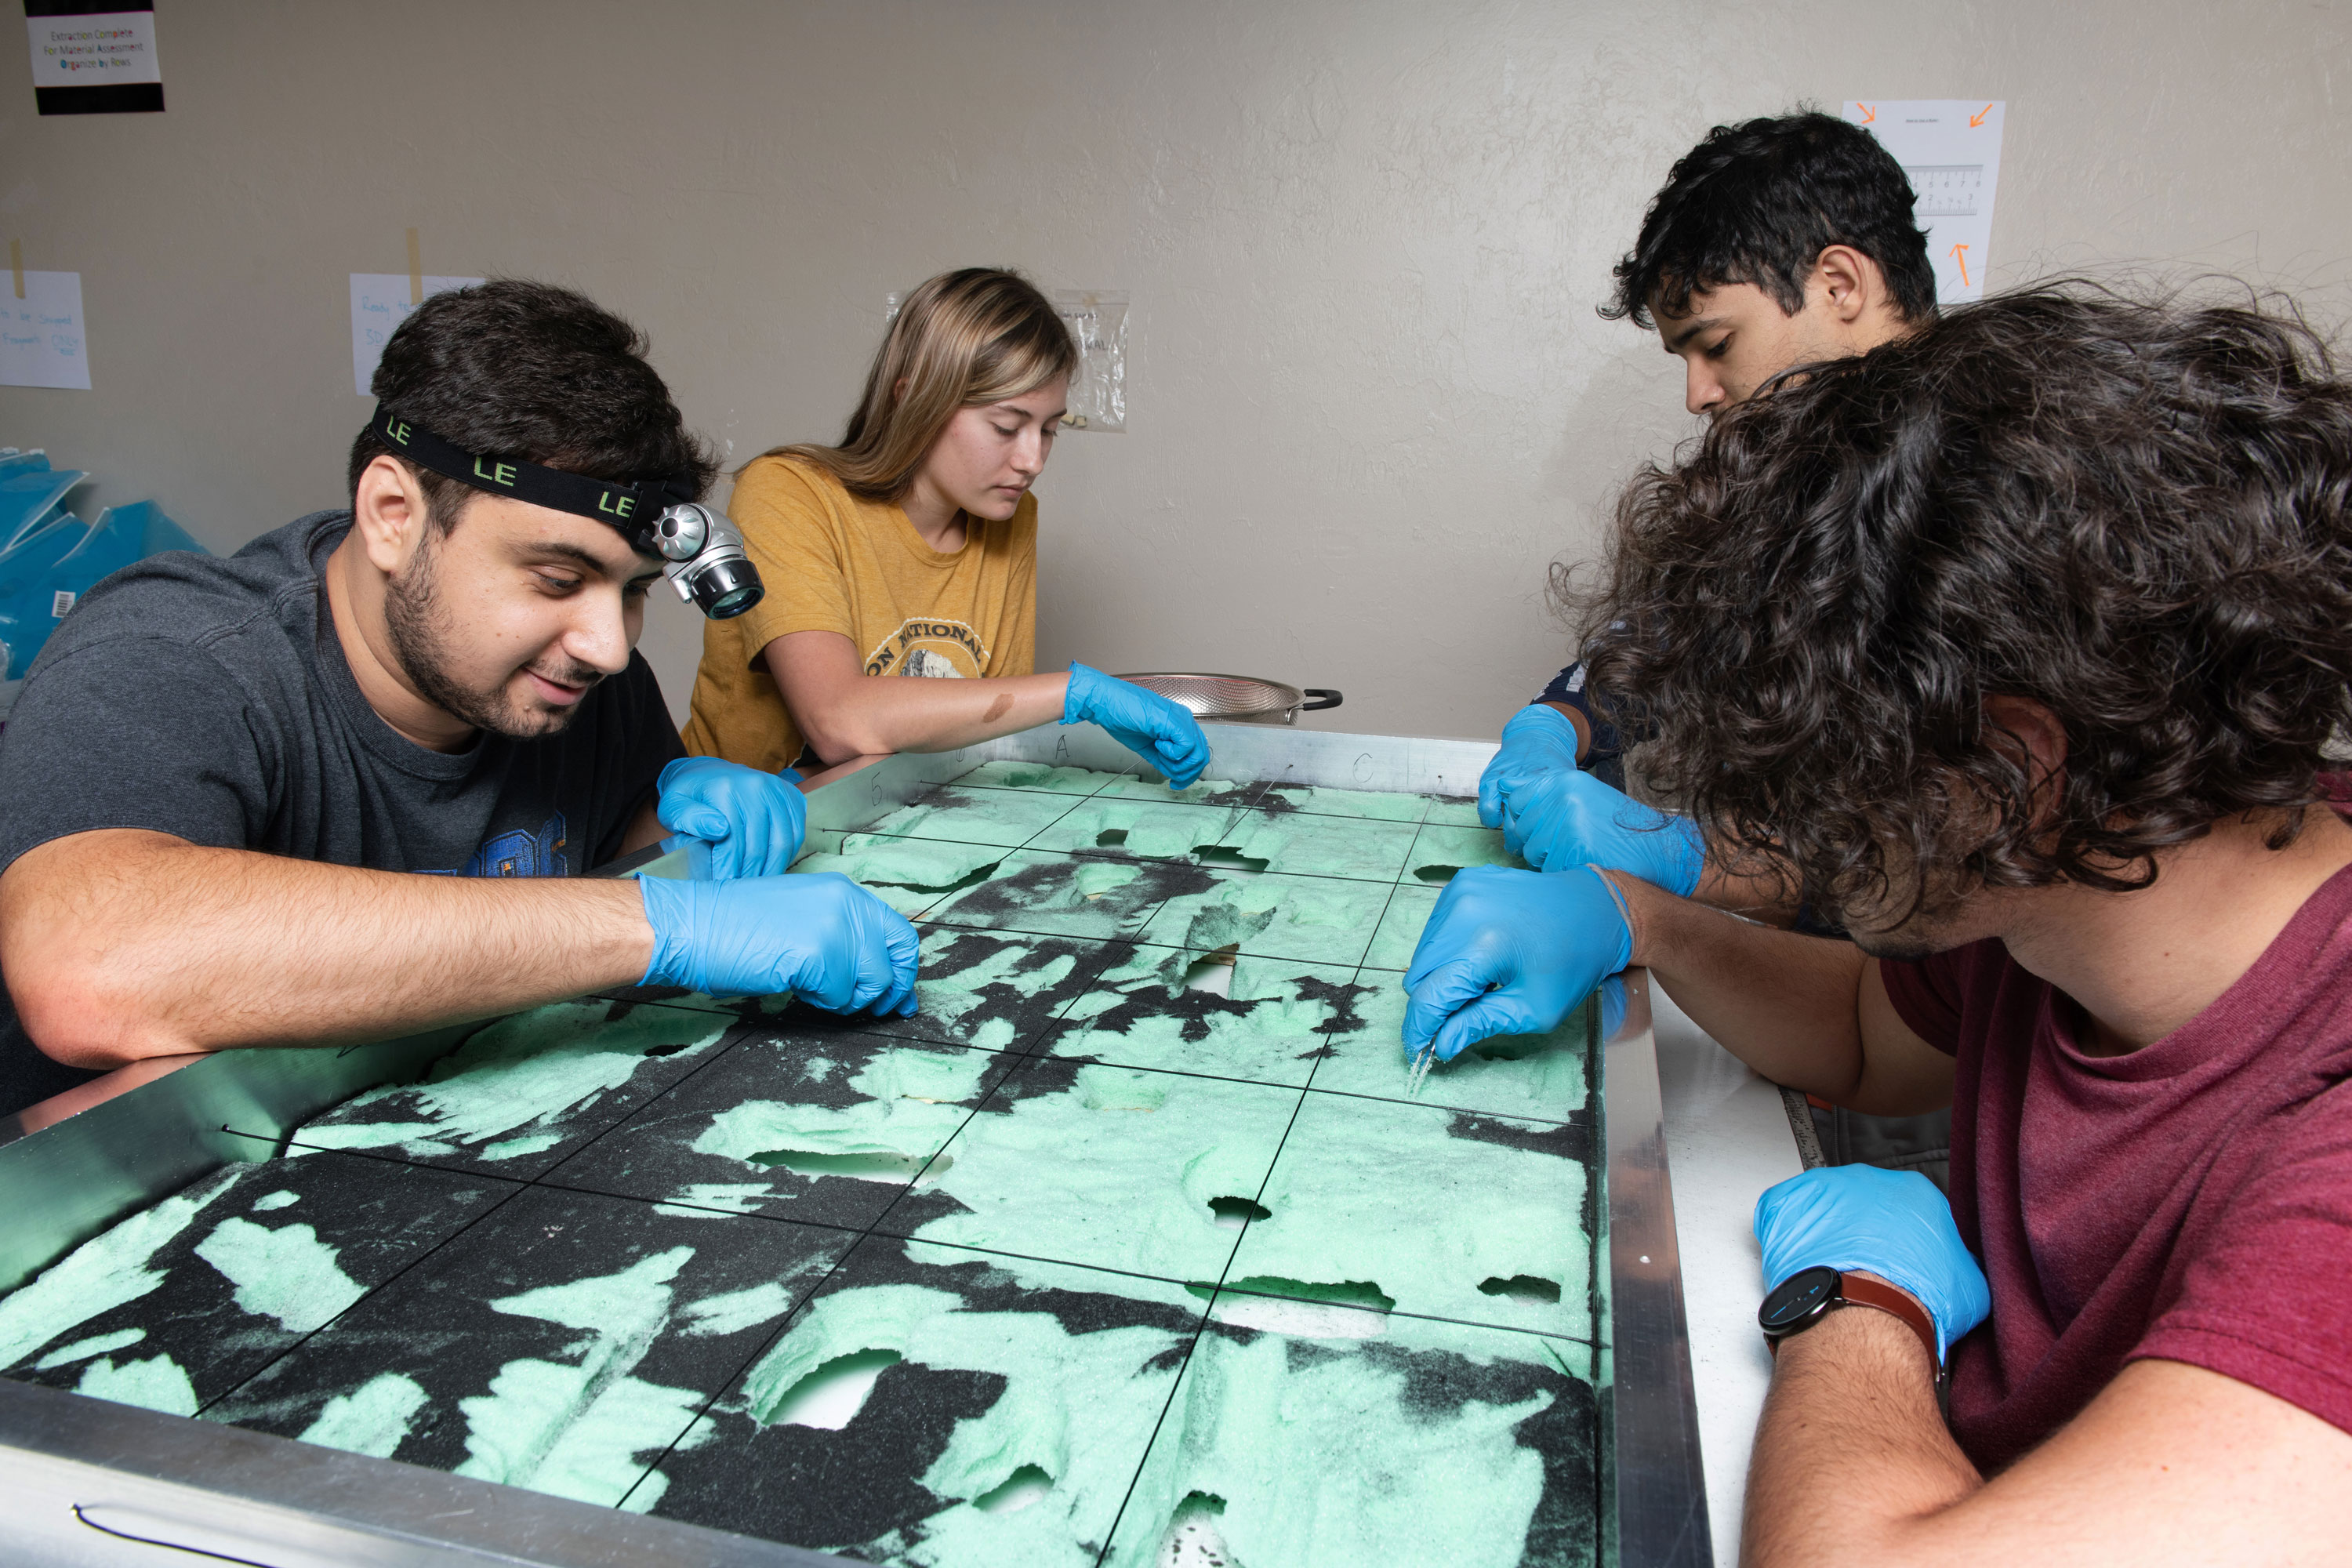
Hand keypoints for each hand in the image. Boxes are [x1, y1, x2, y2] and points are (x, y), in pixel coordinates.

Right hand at [637, 873, 917, 1015]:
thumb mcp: (803, 917)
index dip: (905, 969)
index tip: (900, 995)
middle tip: (870, 1008)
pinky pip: (840, 996)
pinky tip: (796, 986)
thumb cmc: (737, 928)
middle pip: (897, 961)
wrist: (694, 926)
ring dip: (847, 999)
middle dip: (887, 991)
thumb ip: (844, 937)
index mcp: (844, 892)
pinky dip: (820, 1002)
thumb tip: (885, 980)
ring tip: (813, 989)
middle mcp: (847, 903)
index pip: (900, 932)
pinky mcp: (819, 953)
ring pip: (872, 983)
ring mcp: (835, 927)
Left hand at [656, 757, 806, 879]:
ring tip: (756, 883)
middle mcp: (757, 785)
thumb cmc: (689, 796)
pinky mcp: (792, 796)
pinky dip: (785, 855)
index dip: (729, 869)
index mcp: (726, 788)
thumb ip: (689, 819)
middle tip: (740, 891)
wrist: (707, 772)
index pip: (734, 841)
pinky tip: (770, 865)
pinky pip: (796, 833)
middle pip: (760, 844)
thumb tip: (719, 830)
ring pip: (783, 842)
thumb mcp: (673, 806)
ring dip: (771, 869)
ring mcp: (778, 789)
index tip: (722, 888)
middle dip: (750, 874)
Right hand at [1064, 663, 1212, 789]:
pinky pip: (1187, 748)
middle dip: (1186, 775)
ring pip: (1197, 755)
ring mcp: (1182, 719)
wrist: (1106, 703)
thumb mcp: (1148, 746)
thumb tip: (1176, 774)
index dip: (1189, 773)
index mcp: (1180, 724)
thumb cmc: (1122, 718)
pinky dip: (1172, 754)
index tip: (1175, 783)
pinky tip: (1157, 745)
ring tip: (1159, 755)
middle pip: (1201, 756)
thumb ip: (1164, 759)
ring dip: (1177, 765)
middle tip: (1171, 780)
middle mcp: (1185, 720)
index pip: (1197, 753)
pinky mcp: (1174, 722)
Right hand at [1402, 865, 1631, 1062]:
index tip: (1420, 1049)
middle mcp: (1464, 911)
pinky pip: (1436, 929)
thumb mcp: (1534, 1008)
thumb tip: (1442, 1044)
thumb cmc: (1573, 963)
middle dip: (1433, 1002)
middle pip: (1418, 974)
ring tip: (1480, 981)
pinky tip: (1481, 955)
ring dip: (1440, 976)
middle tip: (1463, 1015)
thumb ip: (1481, 1023)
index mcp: (1484, 945)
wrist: (1595, 909)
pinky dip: (1449, 950)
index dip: (1420, 1027)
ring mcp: (1461, 891)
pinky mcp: (1462, 882)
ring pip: (1423, 952)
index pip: (1429, 995)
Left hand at [1484, 714, 1704, 892]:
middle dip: (1536, 844)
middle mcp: (1562, 800)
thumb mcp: (1585, 797)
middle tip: (1566, 846)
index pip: (1516, 801)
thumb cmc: (1623, 828)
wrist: (1664, 849)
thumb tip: (1503, 787)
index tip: (1541, 827)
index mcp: (1564, 783)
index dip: (1523, 819)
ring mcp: (1568, 826)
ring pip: (1532, 853)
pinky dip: (1563, 874)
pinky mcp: (1575, 852)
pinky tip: (1586, 866)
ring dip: (1550, 860)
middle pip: (1521, 830)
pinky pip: (1549, 870)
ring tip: (1580, 854)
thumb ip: (1545, 794)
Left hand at [1754, 1164, 1990, 1361]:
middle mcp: (1868, 1180)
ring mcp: (1824, 1188)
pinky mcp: (1785, 1203)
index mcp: (1916, 1192)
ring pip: (1823, 1207)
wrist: (1867, 1310)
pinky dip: (1784, 1233)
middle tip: (1863, 1268)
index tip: (1898, 1260)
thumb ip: (1961, 1265)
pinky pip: (1781, 1211)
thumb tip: (1958, 1270)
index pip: (1908, 1208)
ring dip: (1825, 1234)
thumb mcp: (1969, 1288)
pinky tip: (1800, 1261)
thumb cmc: (1914, 1299)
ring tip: (1832, 1270)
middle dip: (1863, 1233)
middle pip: (1864, 1203)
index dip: (1902, 1239)